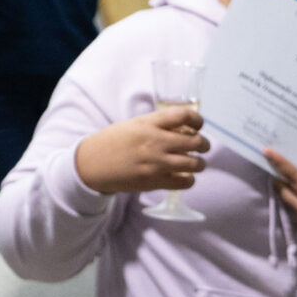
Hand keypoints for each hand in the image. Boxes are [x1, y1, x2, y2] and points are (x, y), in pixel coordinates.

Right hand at [72, 104, 207, 194]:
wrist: (92, 164)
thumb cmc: (113, 141)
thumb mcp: (134, 124)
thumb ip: (158, 124)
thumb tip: (185, 129)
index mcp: (149, 123)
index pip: (183, 115)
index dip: (197, 119)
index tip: (198, 124)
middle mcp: (155, 142)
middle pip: (196, 141)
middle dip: (204, 144)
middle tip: (202, 146)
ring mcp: (156, 163)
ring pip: (194, 163)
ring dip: (200, 163)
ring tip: (196, 162)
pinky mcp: (154, 181)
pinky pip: (185, 181)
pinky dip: (190, 179)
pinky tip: (185, 175)